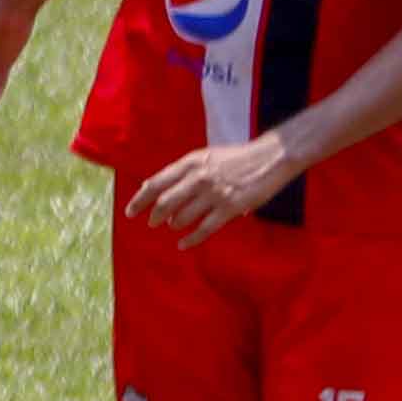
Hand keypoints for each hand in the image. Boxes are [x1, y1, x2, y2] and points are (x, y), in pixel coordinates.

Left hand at [130, 136, 298, 238]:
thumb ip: (182, 171)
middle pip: (165, 203)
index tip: (130, 211)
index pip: (156, 183)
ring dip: (174, 224)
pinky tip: (183, 244)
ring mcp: (214, 193)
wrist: (271, 157)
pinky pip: (204, 229)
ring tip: (173, 226)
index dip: (140, 199)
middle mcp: (199, 177)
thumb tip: (155, 187)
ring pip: (182, 217)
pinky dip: (190, 239)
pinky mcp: (230, 207)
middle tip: (151, 223)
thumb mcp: (205, 156)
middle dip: (154, 216)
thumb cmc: (236, 158)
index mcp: (191, 162)